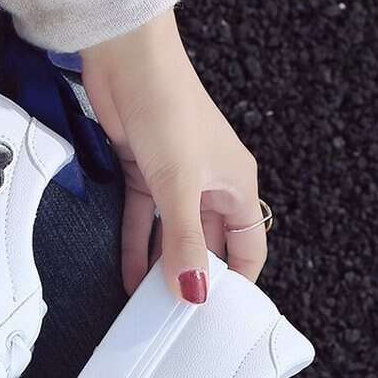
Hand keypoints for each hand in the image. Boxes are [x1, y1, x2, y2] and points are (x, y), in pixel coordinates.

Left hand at [81, 9, 266, 302]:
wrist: (127, 63)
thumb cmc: (169, 107)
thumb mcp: (179, 186)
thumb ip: (184, 241)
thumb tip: (193, 289)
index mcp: (236, 186)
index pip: (249, 244)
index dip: (240, 278)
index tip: (222, 310)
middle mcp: (209, 186)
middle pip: (208, 244)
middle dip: (194, 276)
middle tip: (179, 314)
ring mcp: (176, 182)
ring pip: (172, 236)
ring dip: (162, 267)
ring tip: (151, 303)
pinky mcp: (145, 175)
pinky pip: (144, 221)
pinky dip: (137, 247)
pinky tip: (130, 275)